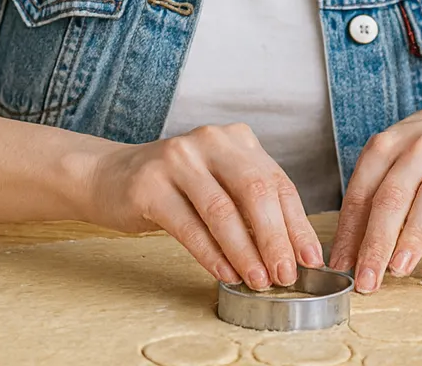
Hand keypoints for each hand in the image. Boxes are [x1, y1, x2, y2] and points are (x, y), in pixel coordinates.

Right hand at [83, 123, 323, 288]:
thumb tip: (292, 254)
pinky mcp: (149, 184)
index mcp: (237, 139)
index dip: (297, 225)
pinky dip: (211, 254)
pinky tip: (225, 274)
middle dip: (275, 239)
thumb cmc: (176, 189)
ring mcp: (178, 158)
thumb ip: (252, 209)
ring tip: (259, 281)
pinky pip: (188, 225)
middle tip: (286, 275)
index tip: (311, 260)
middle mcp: (210, 141)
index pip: (278, 183)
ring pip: (222, 210)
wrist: (111, 178)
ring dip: (245, 252)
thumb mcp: (220, 185)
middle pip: (255, 191)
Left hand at [328, 97, 421, 292]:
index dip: (349, 233)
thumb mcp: (390, 161)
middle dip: (376, 243)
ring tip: (397, 271)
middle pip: (392, 198)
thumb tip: (348, 254)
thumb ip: (370, 201)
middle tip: (366, 280)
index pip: (361, 193)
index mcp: (385, 146)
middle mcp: (417, 150)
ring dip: (411, 241)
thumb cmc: (420, 153)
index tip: (340, 265)